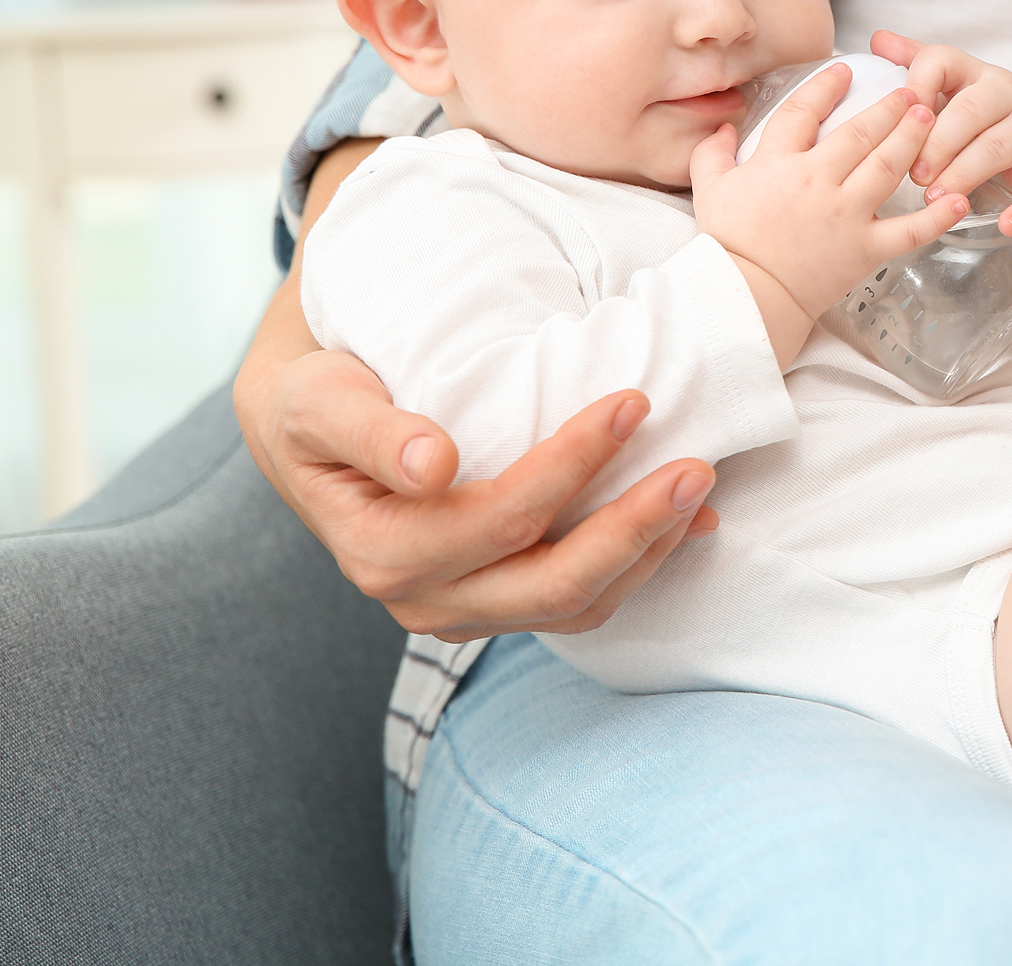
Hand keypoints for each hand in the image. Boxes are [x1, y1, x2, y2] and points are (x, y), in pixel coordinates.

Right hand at [238, 343, 718, 640]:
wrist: (311, 432)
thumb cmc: (317, 402)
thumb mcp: (320, 401)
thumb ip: (371, 431)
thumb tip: (433, 464)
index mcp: (383, 552)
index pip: (502, 519)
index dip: (573, 466)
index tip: (632, 402)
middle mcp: (426, 599)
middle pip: (554, 581)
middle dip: (635, 527)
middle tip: (699, 464)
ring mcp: (467, 610)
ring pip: (577, 603)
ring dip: (648, 551)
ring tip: (701, 488)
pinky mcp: (499, 602)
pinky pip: (581, 601)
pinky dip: (640, 566)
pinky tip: (689, 524)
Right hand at [688, 62, 968, 319]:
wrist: (746, 298)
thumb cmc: (729, 244)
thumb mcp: (709, 191)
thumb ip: (711, 153)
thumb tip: (722, 125)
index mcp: (779, 163)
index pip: (806, 111)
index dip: (826, 86)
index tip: (845, 71)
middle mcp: (818, 181)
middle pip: (860, 132)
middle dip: (888, 106)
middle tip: (909, 89)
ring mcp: (846, 214)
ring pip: (888, 166)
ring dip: (912, 138)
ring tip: (931, 116)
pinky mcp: (866, 249)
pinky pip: (909, 231)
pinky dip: (938, 217)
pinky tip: (960, 199)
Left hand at [869, 30, 1011, 246]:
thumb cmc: (979, 113)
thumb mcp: (951, 85)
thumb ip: (914, 64)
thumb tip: (876, 39)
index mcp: (973, 71)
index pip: (941, 61)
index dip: (916, 85)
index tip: (896, 116)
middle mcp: (1006, 93)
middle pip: (970, 110)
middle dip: (937, 143)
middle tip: (912, 174)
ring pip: (997, 147)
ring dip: (964, 174)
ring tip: (937, 198)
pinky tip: (1006, 225)